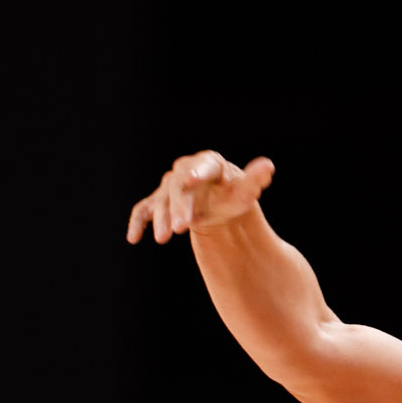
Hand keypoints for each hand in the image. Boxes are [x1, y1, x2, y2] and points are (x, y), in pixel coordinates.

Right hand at [126, 151, 276, 244]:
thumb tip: (268, 166)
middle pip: (178, 186)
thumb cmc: (233, 195)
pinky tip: (133, 238)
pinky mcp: (158, 201)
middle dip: (178, 206)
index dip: (197, 171)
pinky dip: (138, 222)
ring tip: (164, 239)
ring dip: (161, 218)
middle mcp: (186, 170)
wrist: (217, 204)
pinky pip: (143, 209)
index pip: (203, 165)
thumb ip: (256, 179)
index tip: (191, 180)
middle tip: (182, 228)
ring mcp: (170, 186)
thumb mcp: (246, 191)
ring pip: (161, 199)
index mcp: (209, 163)